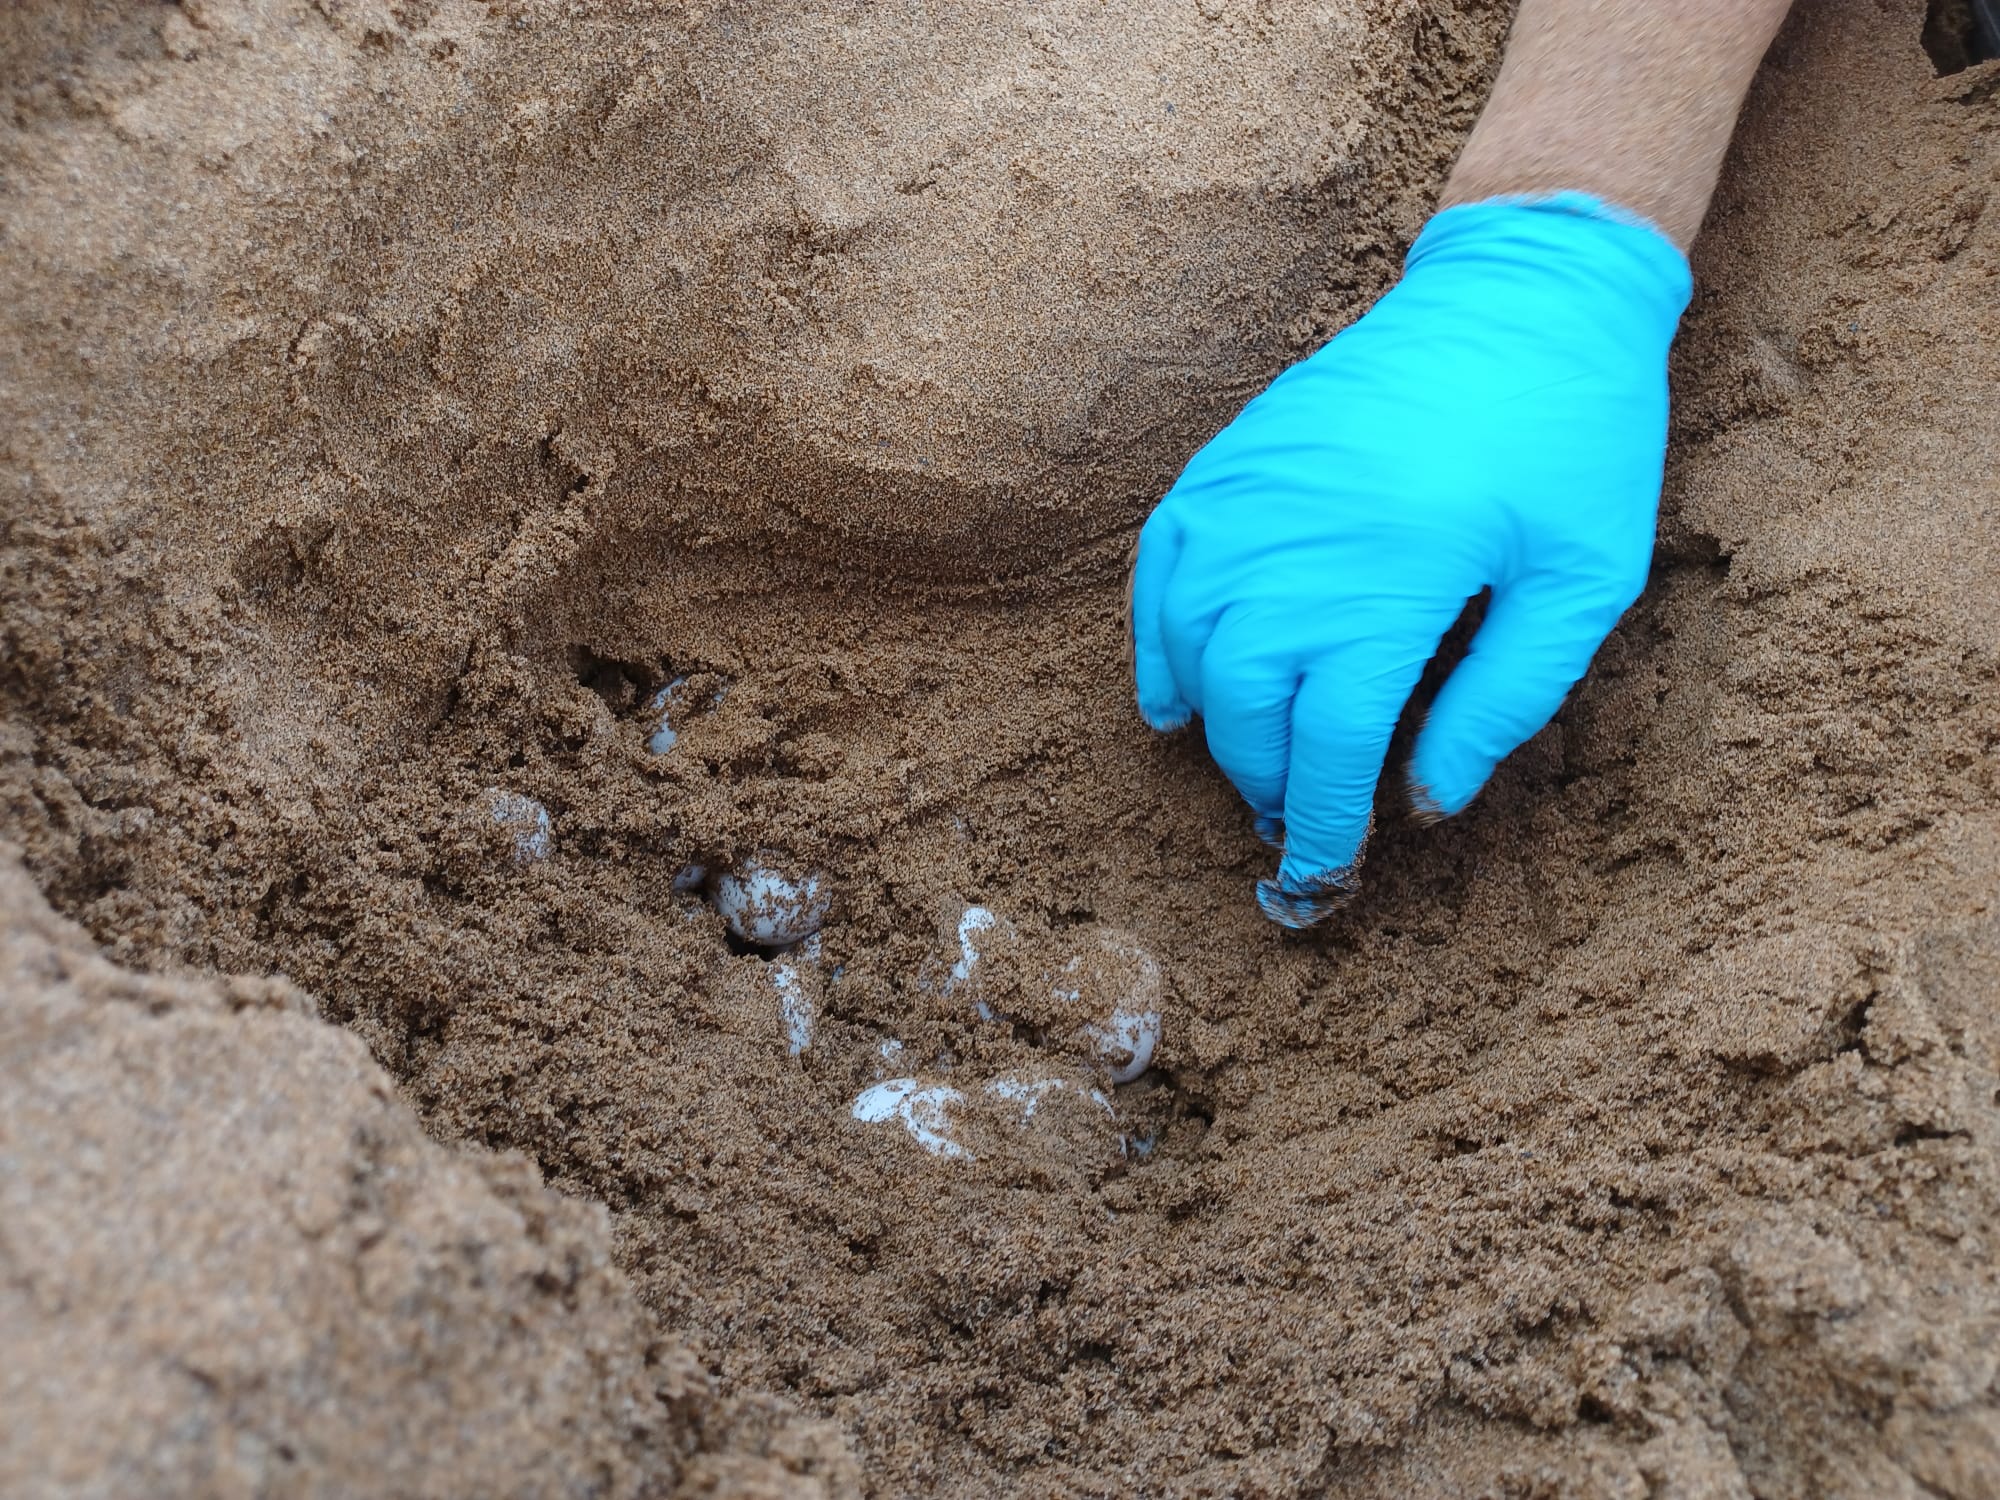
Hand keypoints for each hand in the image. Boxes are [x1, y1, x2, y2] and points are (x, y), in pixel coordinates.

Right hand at [1131, 195, 1691, 926]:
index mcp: (1390, 581)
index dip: (1325, 824)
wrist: (1526, 290)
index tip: (1327, 875)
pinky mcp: (1228, 464)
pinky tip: (1176, 695)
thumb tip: (1427, 802)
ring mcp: (1248, 500)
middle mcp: (1295, 546)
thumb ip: (1503, 702)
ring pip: (1189, 653)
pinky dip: (1157, 645)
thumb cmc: (1571, 436)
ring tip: (1254, 767)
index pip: (1328, 745)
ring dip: (1214, 729)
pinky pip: (1159, 575)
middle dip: (1268, 786)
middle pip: (1246, 712)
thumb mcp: (1581, 582)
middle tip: (1302, 823)